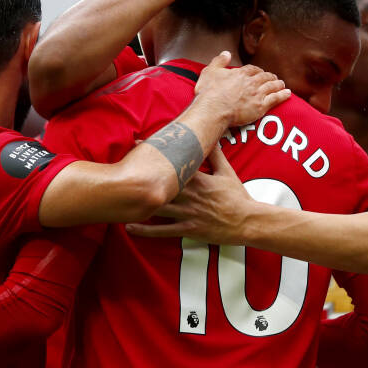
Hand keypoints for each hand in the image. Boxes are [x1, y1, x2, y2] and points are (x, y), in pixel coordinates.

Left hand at [127, 147, 254, 245]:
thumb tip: (212, 137)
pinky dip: (146, 230)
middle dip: (141, 177)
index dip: (155, 155)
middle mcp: (190, 196)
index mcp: (198, 180)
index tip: (138, 144)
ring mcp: (188, 214)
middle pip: (161, 184)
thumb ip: (216, 155)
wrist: (248, 221)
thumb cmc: (237, 196)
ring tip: (119, 199)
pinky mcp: (189, 230)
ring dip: (139, 203)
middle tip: (121, 170)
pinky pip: (164, 231)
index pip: (173, 163)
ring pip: (159, 207)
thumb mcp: (227, 172)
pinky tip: (130, 227)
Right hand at [194, 51, 289, 125]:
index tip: (258, 72)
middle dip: (270, 77)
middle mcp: (251, 82)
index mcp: (240, 73)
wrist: (213, 110)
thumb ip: (219, 61)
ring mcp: (257, 94)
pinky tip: (287, 93)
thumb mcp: (210, 71)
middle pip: (264, 77)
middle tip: (273, 78)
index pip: (252, 69)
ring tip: (282, 84)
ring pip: (272, 86)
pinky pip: (276, 98)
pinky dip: (283, 95)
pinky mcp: (261, 106)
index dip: (257, 71)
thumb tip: (226, 53)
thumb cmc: (209, 93)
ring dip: (278, 84)